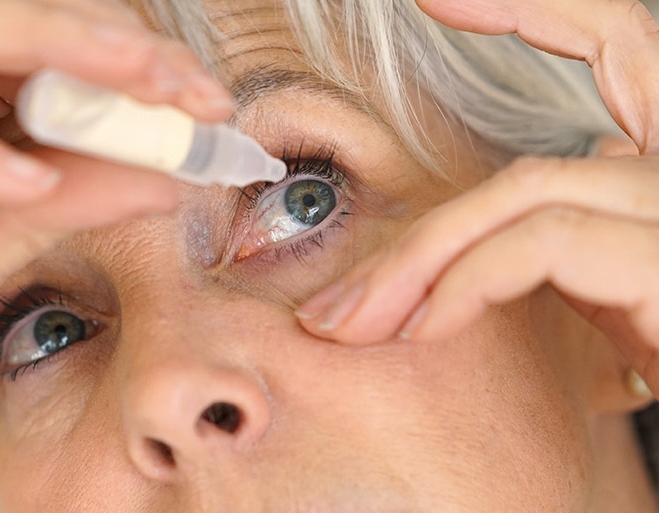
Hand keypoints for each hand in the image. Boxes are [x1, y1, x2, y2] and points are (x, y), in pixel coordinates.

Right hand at [0, 0, 233, 406]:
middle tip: (192, 88)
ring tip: (143, 76)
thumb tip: (164, 184)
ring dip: (57, 49)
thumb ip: (65, 205)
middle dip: (117, 51)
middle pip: (20, 30)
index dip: (137, 72)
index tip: (207, 108)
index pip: (58, 58)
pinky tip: (31, 179)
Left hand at [295, 0, 658, 390]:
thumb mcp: (611, 295)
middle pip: (522, 170)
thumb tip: (472, 240)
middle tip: (330, 308)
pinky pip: (546, 240)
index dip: (530, 13)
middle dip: (414, 239)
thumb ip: (555, 246)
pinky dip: (468, 280)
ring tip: (352, 325)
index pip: (615, 48)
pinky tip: (423, 327)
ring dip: (418, 266)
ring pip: (522, 196)